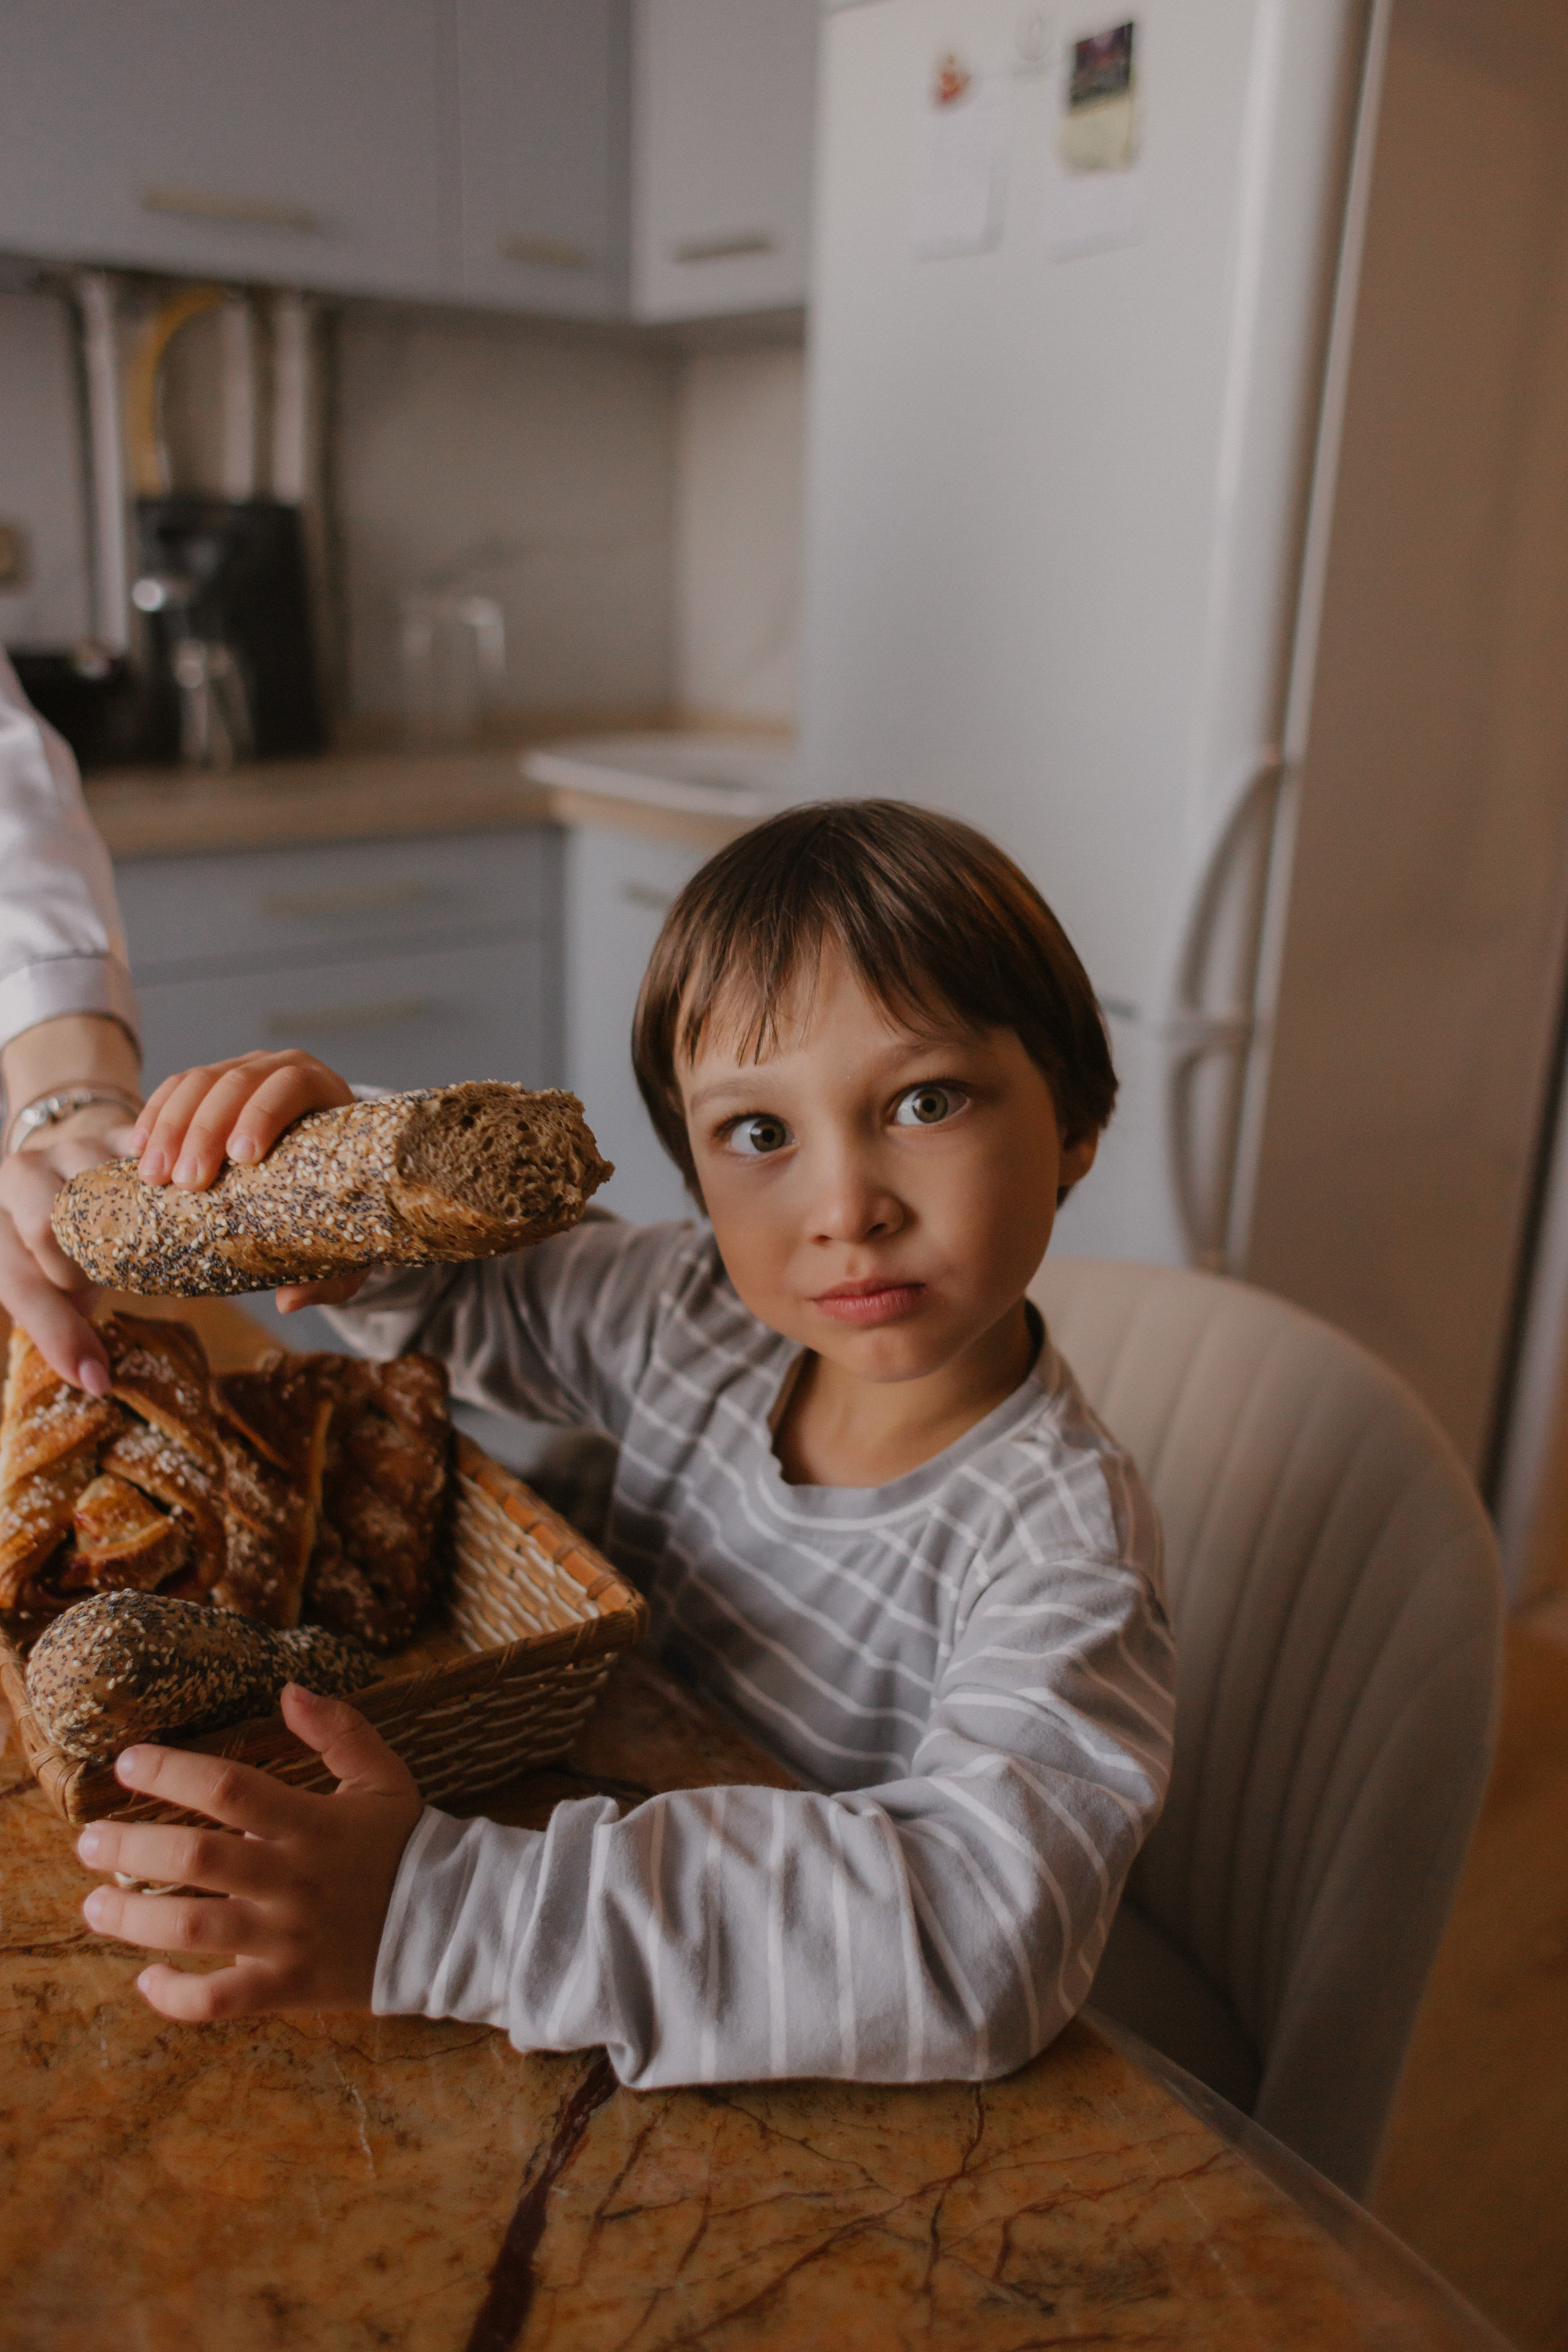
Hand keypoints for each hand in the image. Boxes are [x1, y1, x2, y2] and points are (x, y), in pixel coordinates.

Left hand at [0, 1106, 138, 1392]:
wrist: (62, 1158)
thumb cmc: (49, 1237)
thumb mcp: (36, 1278)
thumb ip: (55, 1320)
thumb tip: (95, 1381)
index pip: (22, 1286)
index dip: (59, 1337)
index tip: (94, 1380)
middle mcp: (17, 1175)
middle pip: (52, 1233)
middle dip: (79, 1272)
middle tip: (97, 1276)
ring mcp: (68, 1147)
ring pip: (104, 1198)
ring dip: (129, 1233)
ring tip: (135, 1241)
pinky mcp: (115, 1130)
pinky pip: (144, 1161)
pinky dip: (164, 1188)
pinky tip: (179, 1205)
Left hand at [75, 1685, 422, 2019]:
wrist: (450, 1924)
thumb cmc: (405, 1844)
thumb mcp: (382, 1775)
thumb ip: (339, 1730)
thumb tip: (288, 1690)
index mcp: (312, 1823)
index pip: (230, 1788)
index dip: (172, 1771)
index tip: (126, 1763)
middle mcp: (293, 1879)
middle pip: (196, 1859)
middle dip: (130, 1847)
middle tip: (87, 1841)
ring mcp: (287, 1937)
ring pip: (194, 1930)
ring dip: (132, 1919)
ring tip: (92, 1905)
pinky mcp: (286, 1986)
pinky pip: (218, 2001)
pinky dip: (174, 1996)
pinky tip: (144, 1978)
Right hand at [131, 1049, 363, 1315]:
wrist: (326, 1165)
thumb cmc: (339, 1201)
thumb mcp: (346, 1238)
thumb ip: (329, 1275)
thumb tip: (290, 1300)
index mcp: (324, 1093)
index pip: (291, 1086)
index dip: (264, 1114)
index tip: (242, 1158)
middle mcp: (282, 1071)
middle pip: (238, 1082)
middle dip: (206, 1130)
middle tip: (187, 1181)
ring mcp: (242, 1071)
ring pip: (199, 1082)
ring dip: (170, 1126)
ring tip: (152, 1175)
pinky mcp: (209, 1082)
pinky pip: (175, 1088)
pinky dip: (154, 1115)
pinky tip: (136, 1150)